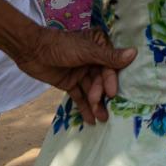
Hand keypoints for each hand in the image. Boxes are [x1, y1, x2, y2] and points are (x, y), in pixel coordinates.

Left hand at [13, 25, 134, 124]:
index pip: (110, 66)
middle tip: (103, 111)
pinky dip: (84, 107)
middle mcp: (92, 59)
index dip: (111, 81)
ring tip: (100, 119)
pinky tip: (90, 120)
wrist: (31, 50)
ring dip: (96, 104)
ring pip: (91, 90)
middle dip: (101, 95)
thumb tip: (134, 53)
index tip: (111, 94)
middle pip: (101, 80)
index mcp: (99, 47)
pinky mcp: (70, 82)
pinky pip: (80, 96)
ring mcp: (81, 72)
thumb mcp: (86, 51)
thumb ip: (108, 57)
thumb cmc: (61, 46)